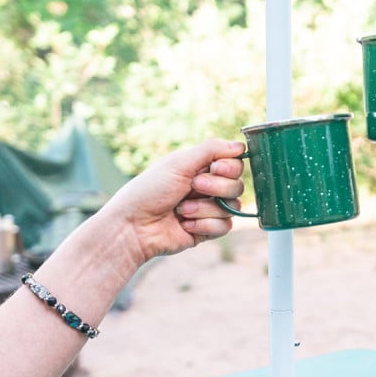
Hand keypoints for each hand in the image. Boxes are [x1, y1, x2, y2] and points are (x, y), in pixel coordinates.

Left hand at [101, 139, 246, 263]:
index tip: (214, 168)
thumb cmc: (150, 190)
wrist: (134, 226)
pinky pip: (225, 226)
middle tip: (193, 187)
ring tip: (181, 210)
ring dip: (205, 208)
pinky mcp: (206, 230)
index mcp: (200, 167)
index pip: (235, 163)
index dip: (229, 167)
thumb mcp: (179, 163)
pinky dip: (205, 225)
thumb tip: (240, 146)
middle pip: (237, 185)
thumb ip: (211, 150)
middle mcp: (207, 187)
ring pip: (232, 207)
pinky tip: (184, 225)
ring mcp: (208, 209)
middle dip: (216, 187)